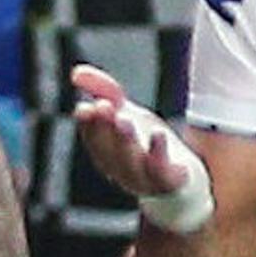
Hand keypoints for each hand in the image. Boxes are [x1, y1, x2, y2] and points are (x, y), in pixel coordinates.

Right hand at [65, 61, 203, 205]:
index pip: (91, 136)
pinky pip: (160, 171)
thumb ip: (104, 91)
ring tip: (123, 118)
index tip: (85, 108)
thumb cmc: (145, 146)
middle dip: (105, 127)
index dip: (88, 123)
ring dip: (124, 139)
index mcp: (104, 151)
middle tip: (104, 107)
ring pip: (129, 160)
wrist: (180, 184)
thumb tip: (75, 72)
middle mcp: (118, 167)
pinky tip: (158, 134)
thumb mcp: (126, 113)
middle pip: (107, 148)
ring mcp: (141, 177)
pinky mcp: (167, 181)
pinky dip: (157, 153)